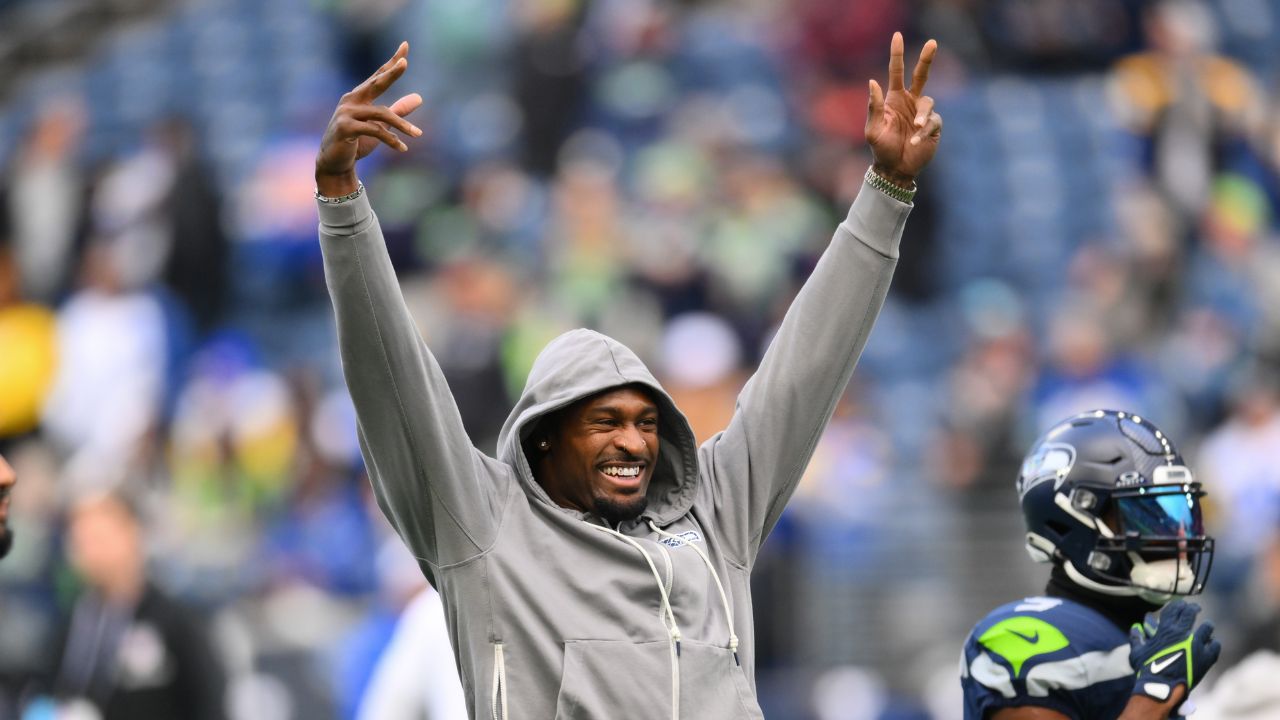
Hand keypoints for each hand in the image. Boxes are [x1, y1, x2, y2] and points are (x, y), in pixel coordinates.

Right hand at [315, 41, 424, 196]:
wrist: (335, 163)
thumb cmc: (356, 142)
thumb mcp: (381, 125)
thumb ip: (398, 111)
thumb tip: (420, 97)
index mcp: (359, 96)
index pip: (378, 76)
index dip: (392, 62)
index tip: (405, 46)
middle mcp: (351, 100)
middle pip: (375, 84)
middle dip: (391, 73)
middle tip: (405, 62)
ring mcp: (346, 113)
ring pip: (381, 114)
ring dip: (401, 125)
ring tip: (417, 134)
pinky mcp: (345, 128)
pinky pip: (374, 131)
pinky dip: (390, 140)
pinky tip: (402, 148)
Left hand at [865, 33, 940, 186]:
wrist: (895, 169)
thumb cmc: (881, 149)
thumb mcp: (872, 130)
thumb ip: (874, 107)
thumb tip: (873, 81)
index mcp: (894, 99)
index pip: (896, 72)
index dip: (897, 54)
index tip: (897, 35)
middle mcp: (910, 102)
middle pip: (921, 75)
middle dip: (927, 59)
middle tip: (932, 42)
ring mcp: (922, 114)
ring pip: (928, 103)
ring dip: (921, 115)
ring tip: (914, 128)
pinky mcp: (933, 127)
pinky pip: (932, 123)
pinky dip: (923, 132)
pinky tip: (914, 142)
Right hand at [1128, 600, 1220, 708]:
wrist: (1162, 687)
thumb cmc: (1147, 668)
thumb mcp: (1136, 652)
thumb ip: (1136, 638)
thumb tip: (1135, 629)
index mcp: (1165, 629)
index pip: (1174, 608)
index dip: (1178, 604)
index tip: (1181, 604)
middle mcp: (1183, 633)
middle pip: (1191, 613)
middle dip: (1193, 608)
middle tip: (1195, 609)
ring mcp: (1197, 645)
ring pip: (1207, 627)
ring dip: (1206, 625)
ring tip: (1207, 626)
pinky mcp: (1206, 658)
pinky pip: (1215, 645)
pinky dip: (1213, 643)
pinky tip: (1211, 643)